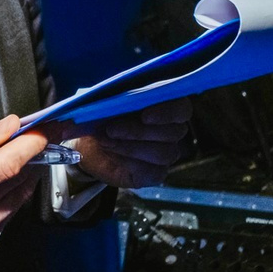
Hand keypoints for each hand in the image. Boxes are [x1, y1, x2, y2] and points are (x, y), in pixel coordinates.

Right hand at [0, 116, 49, 248]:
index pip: (4, 167)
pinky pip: (12, 209)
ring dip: (28, 170)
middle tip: (43, 132)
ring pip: (20, 196)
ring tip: (23, 150)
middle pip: (16, 180)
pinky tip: (7, 174)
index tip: (46, 129)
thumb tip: (9, 127)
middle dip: (34, 152)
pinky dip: (16, 188)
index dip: (30, 145)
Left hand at [64, 99, 192, 188]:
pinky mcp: (156, 174)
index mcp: (167, 106)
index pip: (182, 109)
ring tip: (106, 142)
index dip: (167, 112)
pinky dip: (127, 161)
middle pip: (173, 133)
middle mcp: (172, 130)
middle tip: (111, 129)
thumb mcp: (105, 103)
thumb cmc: (103, 117)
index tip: (144, 116)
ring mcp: (167, 153)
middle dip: (138, 131)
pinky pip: (152, 172)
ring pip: (163, 153)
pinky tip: (112, 153)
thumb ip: (115, 98)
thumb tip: (110, 100)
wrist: (90, 144)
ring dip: (130, 147)